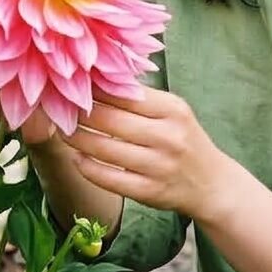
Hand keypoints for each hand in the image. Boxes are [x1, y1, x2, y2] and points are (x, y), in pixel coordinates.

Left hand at [62, 86, 224, 221]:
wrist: (212, 184)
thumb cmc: (183, 139)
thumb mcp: (173, 111)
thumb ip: (140, 97)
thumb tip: (96, 79)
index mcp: (173, 109)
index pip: (124, 93)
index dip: (94, 89)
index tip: (73, 85)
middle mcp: (168, 136)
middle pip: (110, 120)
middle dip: (79, 113)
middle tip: (59, 108)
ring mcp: (159, 166)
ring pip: (105, 149)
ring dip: (77, 139)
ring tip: (64, 131)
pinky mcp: (150, 192)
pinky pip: (109, 178)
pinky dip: (88, 167)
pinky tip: (78, 158)